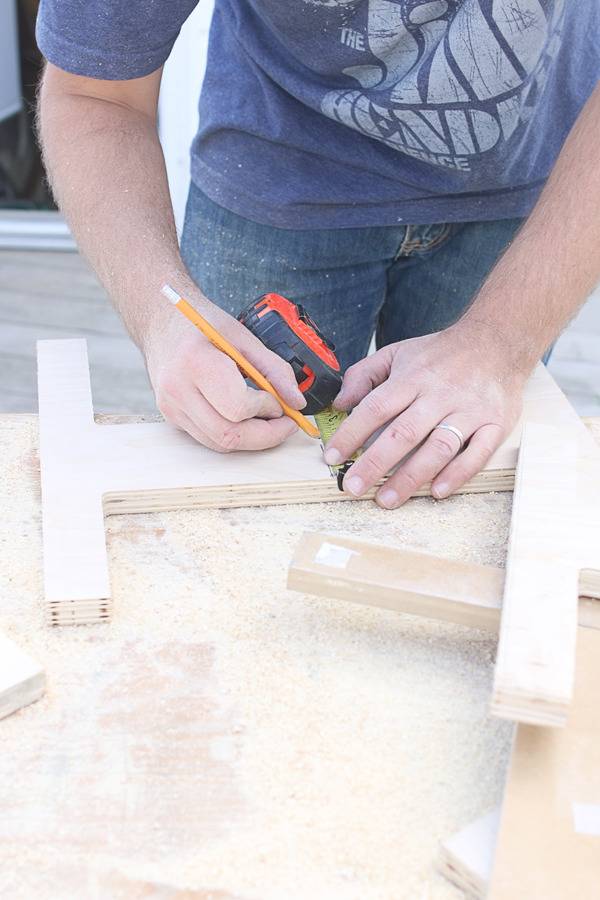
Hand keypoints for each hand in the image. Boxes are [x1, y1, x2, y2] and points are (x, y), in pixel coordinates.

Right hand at [144, 290, 305, 450]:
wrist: (161, 321)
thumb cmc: (202, 324)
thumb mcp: (243, 337)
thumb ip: (273, 369)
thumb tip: (296, 401)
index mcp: (196, 362)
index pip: (237, 406)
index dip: (266, 409)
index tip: (279, 402)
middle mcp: (178, 389)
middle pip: (228, 434)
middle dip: (265, 435)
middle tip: (286, 424)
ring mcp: (171, 407)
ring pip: (218, 443)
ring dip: (251, 439)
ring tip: (268, 420)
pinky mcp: (172, 417)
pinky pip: (208, 438)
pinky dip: (233, 434)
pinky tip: (245, 418)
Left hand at [323, 324, 530, 506]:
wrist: (497, 342)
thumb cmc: (441, 354)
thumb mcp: (398, 353)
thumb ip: (364, 375)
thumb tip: (339, 403)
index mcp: (413, 378)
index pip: (376, 407)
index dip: (352, 433)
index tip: (332, 456)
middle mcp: (440, 395)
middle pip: (404, 433)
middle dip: (375, 463)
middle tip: (353, 487)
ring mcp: (469, 411)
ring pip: (438, 448)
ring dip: (411, 477)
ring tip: (387, 499)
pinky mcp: (494, 424)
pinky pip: (477, 454)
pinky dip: (457, 474)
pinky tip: (436, 491)